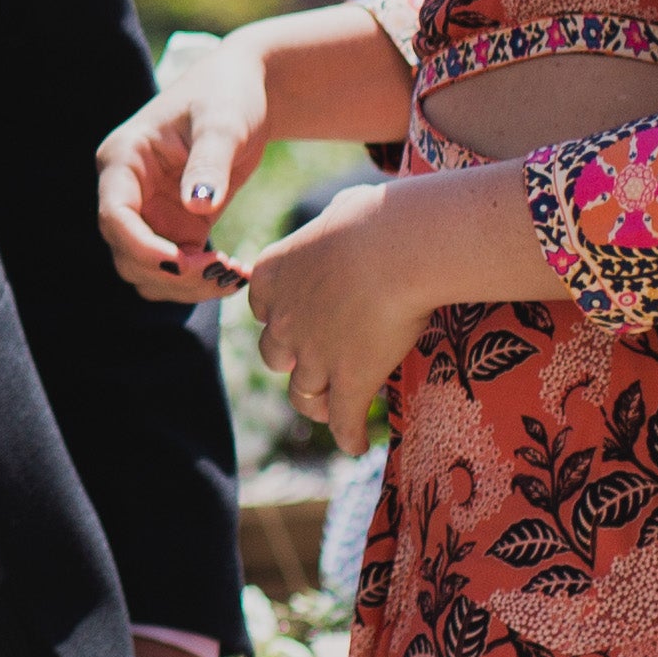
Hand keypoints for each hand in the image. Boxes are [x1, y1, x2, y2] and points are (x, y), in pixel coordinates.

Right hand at [93, 31, 268, 303]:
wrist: (246, 92)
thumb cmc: (228, 95)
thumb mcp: (223, 124)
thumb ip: (209, 163)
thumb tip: (197, 207)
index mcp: (123, 159)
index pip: (114, 215)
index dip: (142, 247)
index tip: (184, 263)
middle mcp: (127, 190)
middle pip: (126, 253)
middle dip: (170, 272)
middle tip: (224, 271)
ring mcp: (148, 212)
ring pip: (146, 271)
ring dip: (185, 286)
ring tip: (235, 275)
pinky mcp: (174, 227)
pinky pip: (175, 270)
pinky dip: (200, 282)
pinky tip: (236, 273)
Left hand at [242, 182, 438, 448]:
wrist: (396, 248)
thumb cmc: (374, 219)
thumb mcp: (341, 211)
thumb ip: (333, 224)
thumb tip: (345, 214)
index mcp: (272, 274)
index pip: (262, 307)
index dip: (280, 316)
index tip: (297, 319)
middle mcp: (282, 319)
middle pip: (275, 356)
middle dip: (294, 360)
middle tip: (317, 362)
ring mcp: (312, 355)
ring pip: (302, 394)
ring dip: (316, 402)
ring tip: (330, 407)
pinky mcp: (347, 381)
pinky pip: (341, 420)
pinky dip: (347, 436)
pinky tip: (356, 445)